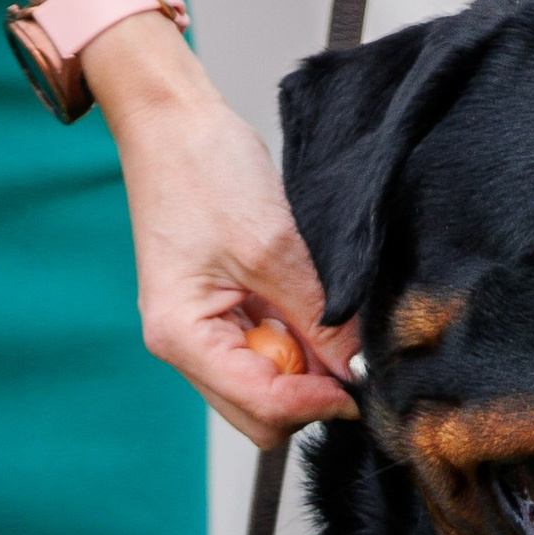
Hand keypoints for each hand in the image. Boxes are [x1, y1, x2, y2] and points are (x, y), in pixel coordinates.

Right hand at [89, 23, 359, 448]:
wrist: (173, 122)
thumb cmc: (202, 169)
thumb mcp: (272, 246)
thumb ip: (316, 316)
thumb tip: (355, 369)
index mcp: (182, 335)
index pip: (261, 406)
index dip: (316, 402)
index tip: (360, 383)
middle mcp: (184, 345)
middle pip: (259, 413)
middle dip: (307, 391)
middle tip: (344, 346)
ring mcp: (200, 332)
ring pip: (263, 388)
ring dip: (301, 365)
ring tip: (320, 314)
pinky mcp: (217, 314)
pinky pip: (262, 352)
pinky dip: (292, 340)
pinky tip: (303, 304)